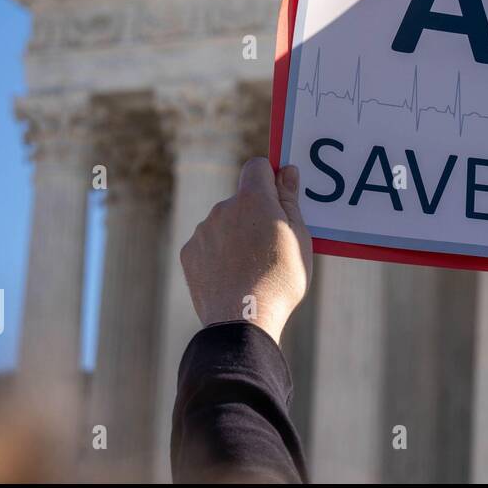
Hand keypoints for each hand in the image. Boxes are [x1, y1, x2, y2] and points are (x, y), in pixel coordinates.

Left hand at [180, 157, 313, 344]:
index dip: (270, 178)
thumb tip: (288, 171)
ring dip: (236, 235)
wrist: (244, 320)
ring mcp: (203, 231)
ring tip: (252, 267)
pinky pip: (208, 245)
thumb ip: (290, 200)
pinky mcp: (189, 253)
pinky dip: (219, 254)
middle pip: (242, 199)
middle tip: (272, 246)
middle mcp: (223, 208)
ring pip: (224, 223)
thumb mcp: (298, 237)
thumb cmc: (280, 278)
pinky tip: (233, 276)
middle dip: (255, 214)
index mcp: (253, 199)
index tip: (280, 196)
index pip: (258, 167)